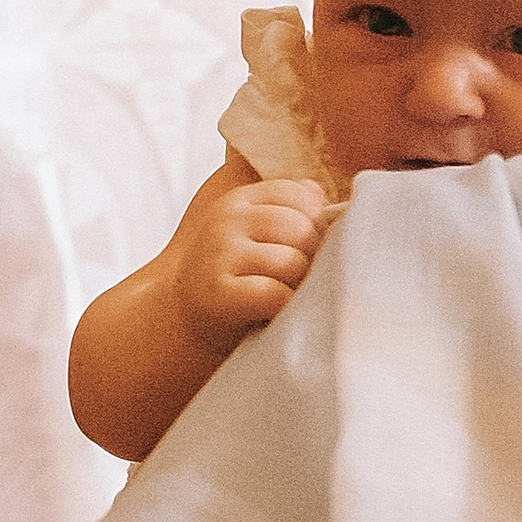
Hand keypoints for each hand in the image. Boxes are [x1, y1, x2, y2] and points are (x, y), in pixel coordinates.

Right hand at [171, 172, 335, 352]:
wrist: (181, 325)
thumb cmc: (237, 280)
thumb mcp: (259, 237)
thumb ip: (294, 213)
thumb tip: (340, 208)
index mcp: (241, 201)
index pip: (302, 196)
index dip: (315, 225)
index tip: (303, 251)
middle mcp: (226, 220)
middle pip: (302, 228)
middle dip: (311, 258)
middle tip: (298, 281)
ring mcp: (219, 254)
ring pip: (292, 262)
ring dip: (298, 286)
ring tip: (286, 297)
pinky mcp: (218, 293)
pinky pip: (274, 294)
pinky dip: (285, 307)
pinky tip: (277, 314)